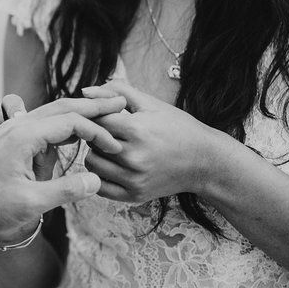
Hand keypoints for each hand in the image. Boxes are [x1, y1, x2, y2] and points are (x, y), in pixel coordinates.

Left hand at [0, 95, 126, 239]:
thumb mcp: (30, 203)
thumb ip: (65, 190)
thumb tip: (96, 179)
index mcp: (24, 137)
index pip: (71, 122)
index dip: (97, 132)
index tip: (114, 147)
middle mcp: (18, 126)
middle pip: (63, 106)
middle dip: (93, 106)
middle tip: (121, 104)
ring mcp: (12, 130)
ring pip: (51, 111)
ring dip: (78, 111)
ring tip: (102, 112)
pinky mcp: (8, 138)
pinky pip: (41, 121)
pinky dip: (62, 120)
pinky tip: (72, 130)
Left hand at [81, 80, 230, 203]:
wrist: (204, 161)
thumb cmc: (177, 127)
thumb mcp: (151, 103)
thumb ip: (116, 92)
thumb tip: (84, 91)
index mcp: (136, 130)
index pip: (96, 119)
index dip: (97, 115)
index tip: (105, 115)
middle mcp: (133, 157)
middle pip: (92, 141)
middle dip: (95, 133)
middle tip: (108, 130)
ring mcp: (134, 179)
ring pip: (92, 164)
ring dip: (96, 153)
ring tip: (110, 146)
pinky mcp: (134, 196)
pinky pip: (100, 186)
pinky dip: (101, 175)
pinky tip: (112, 165)